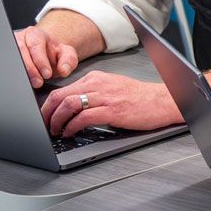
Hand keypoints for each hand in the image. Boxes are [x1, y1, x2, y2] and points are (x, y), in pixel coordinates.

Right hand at [12, 27, 79, 88]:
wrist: (45, 55)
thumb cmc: (53, 54)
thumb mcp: (66, 54)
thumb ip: (69, 60)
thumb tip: (64, 70)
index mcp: (35, 34)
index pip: (36, 45)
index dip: (40, 61)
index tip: (47, 74)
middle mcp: (19, 39)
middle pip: (21, 52)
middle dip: (30, 69)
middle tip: (38, 82)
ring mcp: (10, 48)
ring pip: (11, 60)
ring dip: (22, 73)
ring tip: (32, 83)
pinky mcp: (6, 57)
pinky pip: (7, 66)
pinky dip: (15, 75)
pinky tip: (22, 82)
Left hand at [40, 72, 181, 137]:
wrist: (165, 101)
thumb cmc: (142, 98)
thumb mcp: (113, 88)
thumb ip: (93, 93)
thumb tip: (73, 107)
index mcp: (97, 79)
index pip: (63, 89)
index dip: (49, 105)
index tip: (46, 116)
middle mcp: (98, 84)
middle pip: (60, 95)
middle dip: (47, 113)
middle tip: (45, 125)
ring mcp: (105, 97)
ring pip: (69, 105)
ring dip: (57, 120)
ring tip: (56, 130)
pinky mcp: (113, 110)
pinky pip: (84, 117)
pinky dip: (72, 126)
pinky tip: (71, 132)